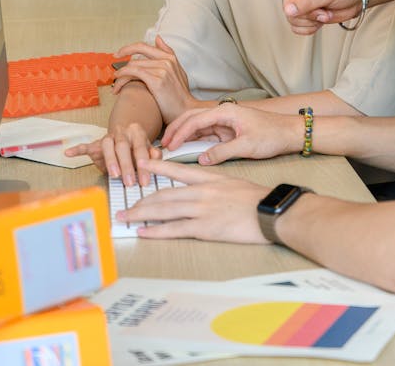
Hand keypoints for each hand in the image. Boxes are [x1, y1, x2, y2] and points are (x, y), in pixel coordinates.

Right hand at [65, 120, 157, 186]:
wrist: (124, 135)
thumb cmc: (137, 147)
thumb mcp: (148, 149)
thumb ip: (153, 154)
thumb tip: (156, 158)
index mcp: (136, 132)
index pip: (141, 148)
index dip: (143, 165)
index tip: (145, 181)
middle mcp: (121, 132)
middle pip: (123, 147)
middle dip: (127, 166)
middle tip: (130, 183)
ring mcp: (107, 138)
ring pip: (107, 146)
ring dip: (111, 161)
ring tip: (114, 175)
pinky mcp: (95, 145)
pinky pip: (86, 146)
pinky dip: (77, 149)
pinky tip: (69, 153)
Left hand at [112, 37, 201, 123]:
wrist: (186, 111)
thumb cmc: (180, 96)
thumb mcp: (178, 71)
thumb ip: (168, 54)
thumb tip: (158, 38)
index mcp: (170, 57)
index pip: (144, 46)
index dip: (129, 48)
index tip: (120, 53)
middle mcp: (166, 60)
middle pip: (137, 53)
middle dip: (123, 54)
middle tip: (114, 62)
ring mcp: (162, 69)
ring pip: (133, 65)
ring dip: (120, 74)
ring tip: (115, 83)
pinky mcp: (157, 80)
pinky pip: (134, 73)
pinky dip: (122, 78)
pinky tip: (117, 86)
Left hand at [115, 159, 271, 243]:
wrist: (270, 211)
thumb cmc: (258, 199)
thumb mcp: (234, 183)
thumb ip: (216, 185)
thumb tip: (203, 190)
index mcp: (209, 178)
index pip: (177, 171)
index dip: (157, 167)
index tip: (141, 163)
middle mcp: (201, 191)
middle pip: (164, 194)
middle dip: (141, 201)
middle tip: (125, 206)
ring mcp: (201, 209)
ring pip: (164, 210)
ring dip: (142, 215)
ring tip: (126, 218)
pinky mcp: (205, 227)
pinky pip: (174, 229)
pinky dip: (156, 230)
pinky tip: (144, 232)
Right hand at [161, 104, 303, 162]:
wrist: (290, 133)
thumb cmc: (272, 135)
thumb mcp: (247, 146)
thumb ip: (223, 152)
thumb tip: (203, 160)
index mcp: (226, 112)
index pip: (196, 119)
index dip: (180, 132)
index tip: (169, 145)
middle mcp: (223, 114)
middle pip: (193, 118)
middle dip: (176, 129)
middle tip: (162, 144)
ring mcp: (225, 123)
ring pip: (198, 126)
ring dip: (184, 135)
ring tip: (170, 148)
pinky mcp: (228, 132)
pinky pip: (207, 135)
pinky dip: (195, 141)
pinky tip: (186, 149)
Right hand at [231, 0, 361, 31]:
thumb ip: (306, 2)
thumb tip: (287, 12)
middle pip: (287, 7)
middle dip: (306, 12)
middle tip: (323, 6)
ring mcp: (298, 4)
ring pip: (292, 21)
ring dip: (310, 21)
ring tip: (324, 11)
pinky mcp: (304, 17)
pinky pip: (299, 29)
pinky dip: (311, 28)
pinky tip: (321, 19)